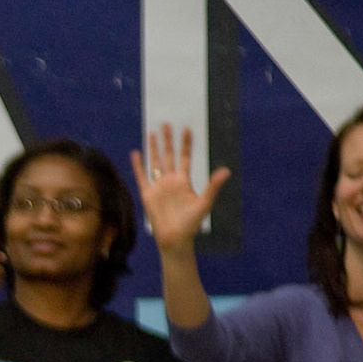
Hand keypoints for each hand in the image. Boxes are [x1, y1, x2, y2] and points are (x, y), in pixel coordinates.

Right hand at [131, 123, 230, 254]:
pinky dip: (138, 165)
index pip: (185, 157)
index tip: (187, 129)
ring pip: (155, 162)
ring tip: (151, 132)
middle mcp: (170, 180)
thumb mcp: (204, 203)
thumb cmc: (191, 223)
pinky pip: (142, 176)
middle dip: (168, 140)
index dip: (186, 144)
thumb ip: (213, 186)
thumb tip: (226, 171)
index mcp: (184, 180)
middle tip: (166, 123)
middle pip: (168, 155)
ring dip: (153, 148)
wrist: (174, 238)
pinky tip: (136, 153)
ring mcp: (158, 186)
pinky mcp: (147, 194)